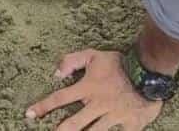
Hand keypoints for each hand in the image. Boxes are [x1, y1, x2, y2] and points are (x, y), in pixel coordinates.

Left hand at [26, 49, 162, 130]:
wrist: (149, 72)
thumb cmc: (119, 63)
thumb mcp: (92, 55)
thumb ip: (71, 60)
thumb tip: (55, 73)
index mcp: (87, 88)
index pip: (59, 98)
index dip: (43, 106)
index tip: (29, 114)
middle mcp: (97, 104)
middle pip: (74, 123)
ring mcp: (114, 116)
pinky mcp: (131, 125)